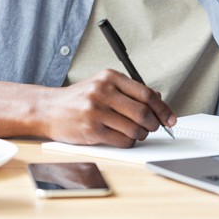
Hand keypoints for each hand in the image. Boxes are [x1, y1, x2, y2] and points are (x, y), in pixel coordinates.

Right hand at [43, 69, 175, 147]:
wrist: (48, 109)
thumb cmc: (78, 98)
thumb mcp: (103, 85)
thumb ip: (129, 90)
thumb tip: (158, 99)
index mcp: (109, 77)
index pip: (146, 93)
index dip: (162, 108)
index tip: (170, 118)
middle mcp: (103, 91)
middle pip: (143, 112)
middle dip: (154, 124)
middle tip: (153, 127)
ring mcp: (96, 111)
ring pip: (134, 129)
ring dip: (140, 135)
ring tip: (135, 132)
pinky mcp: (92, 130)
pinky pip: (122, 140)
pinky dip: (128, 142)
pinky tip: (122, 137)